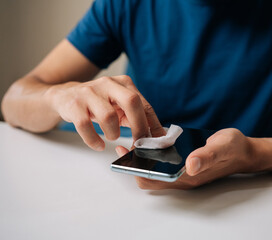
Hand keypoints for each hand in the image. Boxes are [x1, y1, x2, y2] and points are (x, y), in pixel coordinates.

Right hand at [46, 75, 165, 150]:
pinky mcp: (74, 104)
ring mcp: (90, 93)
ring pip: (108, 116)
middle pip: (131, 102)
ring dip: (113, 133)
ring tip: (112, 137)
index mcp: (124, 83)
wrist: (64, 96)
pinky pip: (86, 126)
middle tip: (138, 143)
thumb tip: (155, 137)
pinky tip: (98, 144)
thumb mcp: (119, 106)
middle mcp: (108, 84)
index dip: (152, 125)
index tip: (155, 141)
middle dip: (138, 126)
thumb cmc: (97, 104)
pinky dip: (94, 140)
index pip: (144, 104)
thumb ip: (136, 117)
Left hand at [116, 128, 264, 189]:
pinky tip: (150, 137)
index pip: (153, 180)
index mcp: (188, 177)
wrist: (244, 152)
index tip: (125, 150)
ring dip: (143, 157)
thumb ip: (207, 155)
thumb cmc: (234, 149)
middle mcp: (182, 178)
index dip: (135, 168)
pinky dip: (154, 152)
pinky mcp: (185, 164)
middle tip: (127, 143)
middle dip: (134, 162)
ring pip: (154, 169)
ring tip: (135, 138)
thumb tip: (191, 164)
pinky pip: (163, 162)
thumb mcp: (222, 146)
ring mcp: (182, 172)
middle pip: (149, 175)